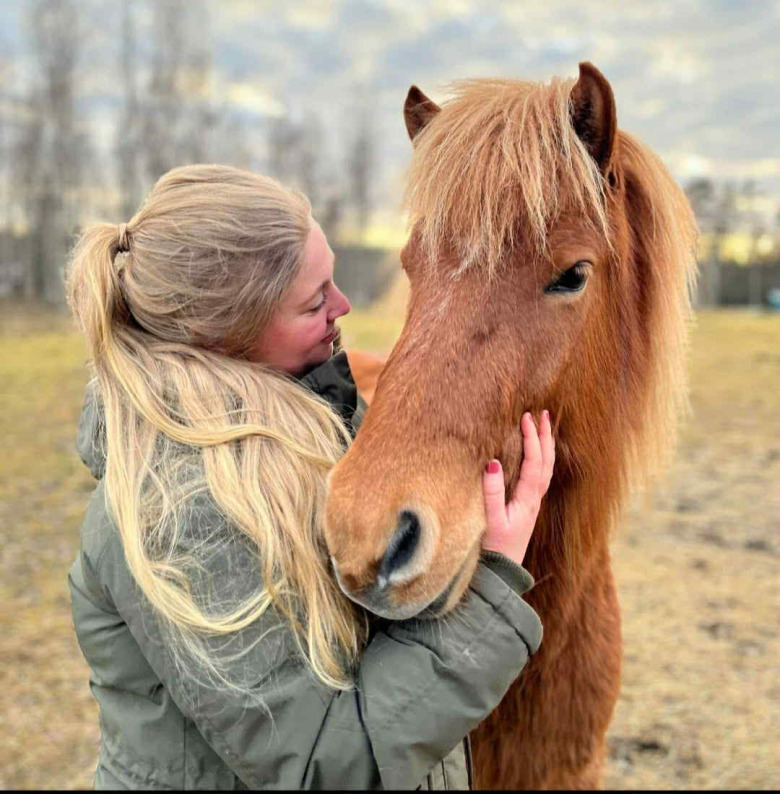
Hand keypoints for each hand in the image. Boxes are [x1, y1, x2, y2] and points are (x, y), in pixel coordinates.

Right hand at [481, 410, 554, 565]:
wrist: (501, 575)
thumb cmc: (494, 548)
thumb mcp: (490, 520)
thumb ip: (491, 492)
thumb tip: (492, 463)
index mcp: (527, 500)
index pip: (533, 462)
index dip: (531, 439)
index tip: (526, 417)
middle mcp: (534, 500)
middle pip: (546, 462)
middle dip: (545, 437)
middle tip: (543, 413)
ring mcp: (532, 505)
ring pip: (545, 469)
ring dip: (545, 447)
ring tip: (544, 428)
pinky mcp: (526, 509)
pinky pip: (539, 477)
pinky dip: (540, 460)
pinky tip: (535, 457)